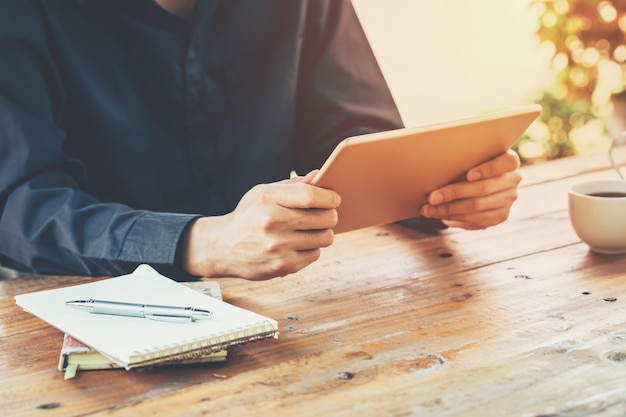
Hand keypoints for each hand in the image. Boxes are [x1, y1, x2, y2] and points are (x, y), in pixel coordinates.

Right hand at [181, 170, 340, 279]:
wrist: (222, 247)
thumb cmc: (248, 217)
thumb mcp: (262, 193)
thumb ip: (292, 185)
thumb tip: (319, 176)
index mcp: (268, 199)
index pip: (311, 195)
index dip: (330, 197)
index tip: (334, 198)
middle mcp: (273, 222)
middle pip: (325, 217)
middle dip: (329, 215)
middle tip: (324, 215)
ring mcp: (278, 246)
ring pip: (325, 238)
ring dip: (323, 233)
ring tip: (310, 230)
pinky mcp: (282, 266)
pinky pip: (315, 255)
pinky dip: (311, 249)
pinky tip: (298, 244)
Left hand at [419, 149, 521, 229]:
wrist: (479, 183)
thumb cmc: (470, 165)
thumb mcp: (470, 159)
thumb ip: (462, 160)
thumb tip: (434, 169)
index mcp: (509, 161)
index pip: (507, 163)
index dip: (488, 169)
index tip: (469, 175)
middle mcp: (513, 180)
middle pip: (483, 188)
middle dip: (454, 193)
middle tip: (432, 198)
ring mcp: (509, 199)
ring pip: (477, 206)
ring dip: (449, 210)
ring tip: (429, 210)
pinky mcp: (501, 215)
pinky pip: (477, 220)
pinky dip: (456, 218)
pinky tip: (441, 216)